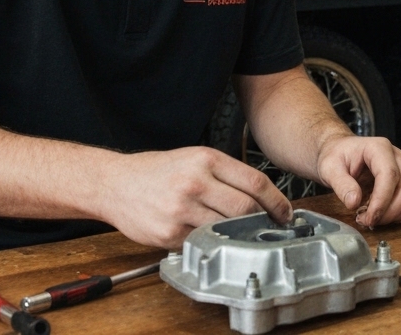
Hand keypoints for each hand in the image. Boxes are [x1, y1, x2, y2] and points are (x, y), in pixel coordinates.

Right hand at [100, 146, 291, 247]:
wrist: (115, 183)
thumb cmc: (157, 171)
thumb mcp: (194, 158)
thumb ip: (226, 174)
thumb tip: (263, 196)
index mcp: (205, 160)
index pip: (256, 182)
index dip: (277, 202)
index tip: (285, 213)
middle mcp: (195, 182)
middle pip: (246, 209)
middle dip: (262, 221)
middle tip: (267, 227)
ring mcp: (181, 209)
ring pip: (227, 229)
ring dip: (238, 235)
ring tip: (239, 233)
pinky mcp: (169, 233)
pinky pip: (202, 243)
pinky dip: (210, 243)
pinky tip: (208, 237)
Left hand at [314, 134, 400, 227]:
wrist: (340, 151)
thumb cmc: (336, 155)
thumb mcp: (330, 168)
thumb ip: (341, 184)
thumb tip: (354, 202)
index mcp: (379, 148)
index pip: (390, 175)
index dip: (382, 201)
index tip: (368, 217)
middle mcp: (396, 157)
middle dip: (389, 212)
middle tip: (367, 221)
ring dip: (394, 215)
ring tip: (371, 217)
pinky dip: (396, 214)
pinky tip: (378, 214)